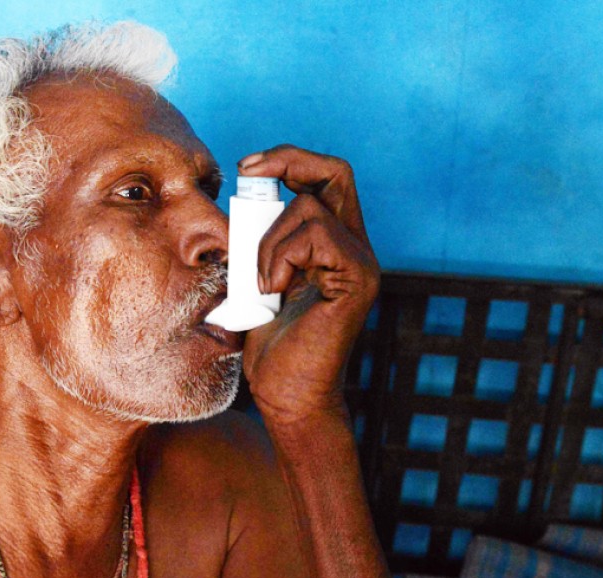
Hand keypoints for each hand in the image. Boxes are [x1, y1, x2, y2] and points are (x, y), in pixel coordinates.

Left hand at [238, 145, 379, 419]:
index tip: (246, 167)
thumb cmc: (268, 342)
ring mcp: (361, 262)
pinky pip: (315, 237)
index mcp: (333, 242)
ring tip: (260, 284)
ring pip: (308, 209)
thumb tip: (241, 200)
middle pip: (335, 172)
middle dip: (286, 161)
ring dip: (267, 241)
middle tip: (245, 172)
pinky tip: (274, 291)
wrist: (285, 392)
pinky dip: (280, 258)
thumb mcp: (255, 278)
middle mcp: (354, 246)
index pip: (325, 177)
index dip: (288, 160)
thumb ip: (260, 240)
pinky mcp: (358, 280)